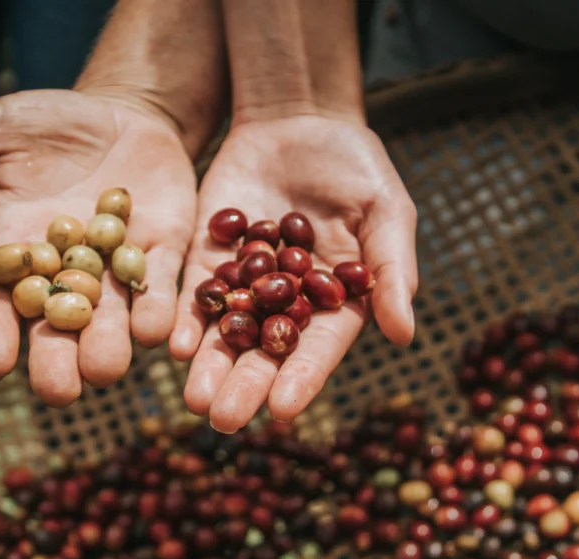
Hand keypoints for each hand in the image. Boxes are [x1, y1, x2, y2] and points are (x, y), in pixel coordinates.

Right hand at [0, 90, 196, 405]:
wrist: (117, 117)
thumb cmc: (44, 130)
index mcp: (12, 252)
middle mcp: (62, 274)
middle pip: (54, 328)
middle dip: (56, 360)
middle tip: (59, 392)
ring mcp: (115, 268)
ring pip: (110, 319)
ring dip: (110, 345)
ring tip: (107, 370)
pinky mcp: (162, 251)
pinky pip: (161, 285)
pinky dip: (160, 308)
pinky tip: (160, 331)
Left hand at [170, 114, 417, 431]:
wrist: (299, 118)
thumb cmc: (356, 165)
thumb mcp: (385, 211)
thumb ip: (390, 271)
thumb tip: (404, 336)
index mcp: (334, 301)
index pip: (317, 349)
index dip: (301, 379)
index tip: (282, 411)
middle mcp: (287, 302)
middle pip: (264, 352)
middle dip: (244, 385)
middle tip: (222, 420)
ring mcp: (245, 281)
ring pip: (225, 332)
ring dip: (209, 366)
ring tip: (193, 400)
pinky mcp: (208, 255)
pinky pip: (195, 293)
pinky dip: (185, 319)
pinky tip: (173, 345)